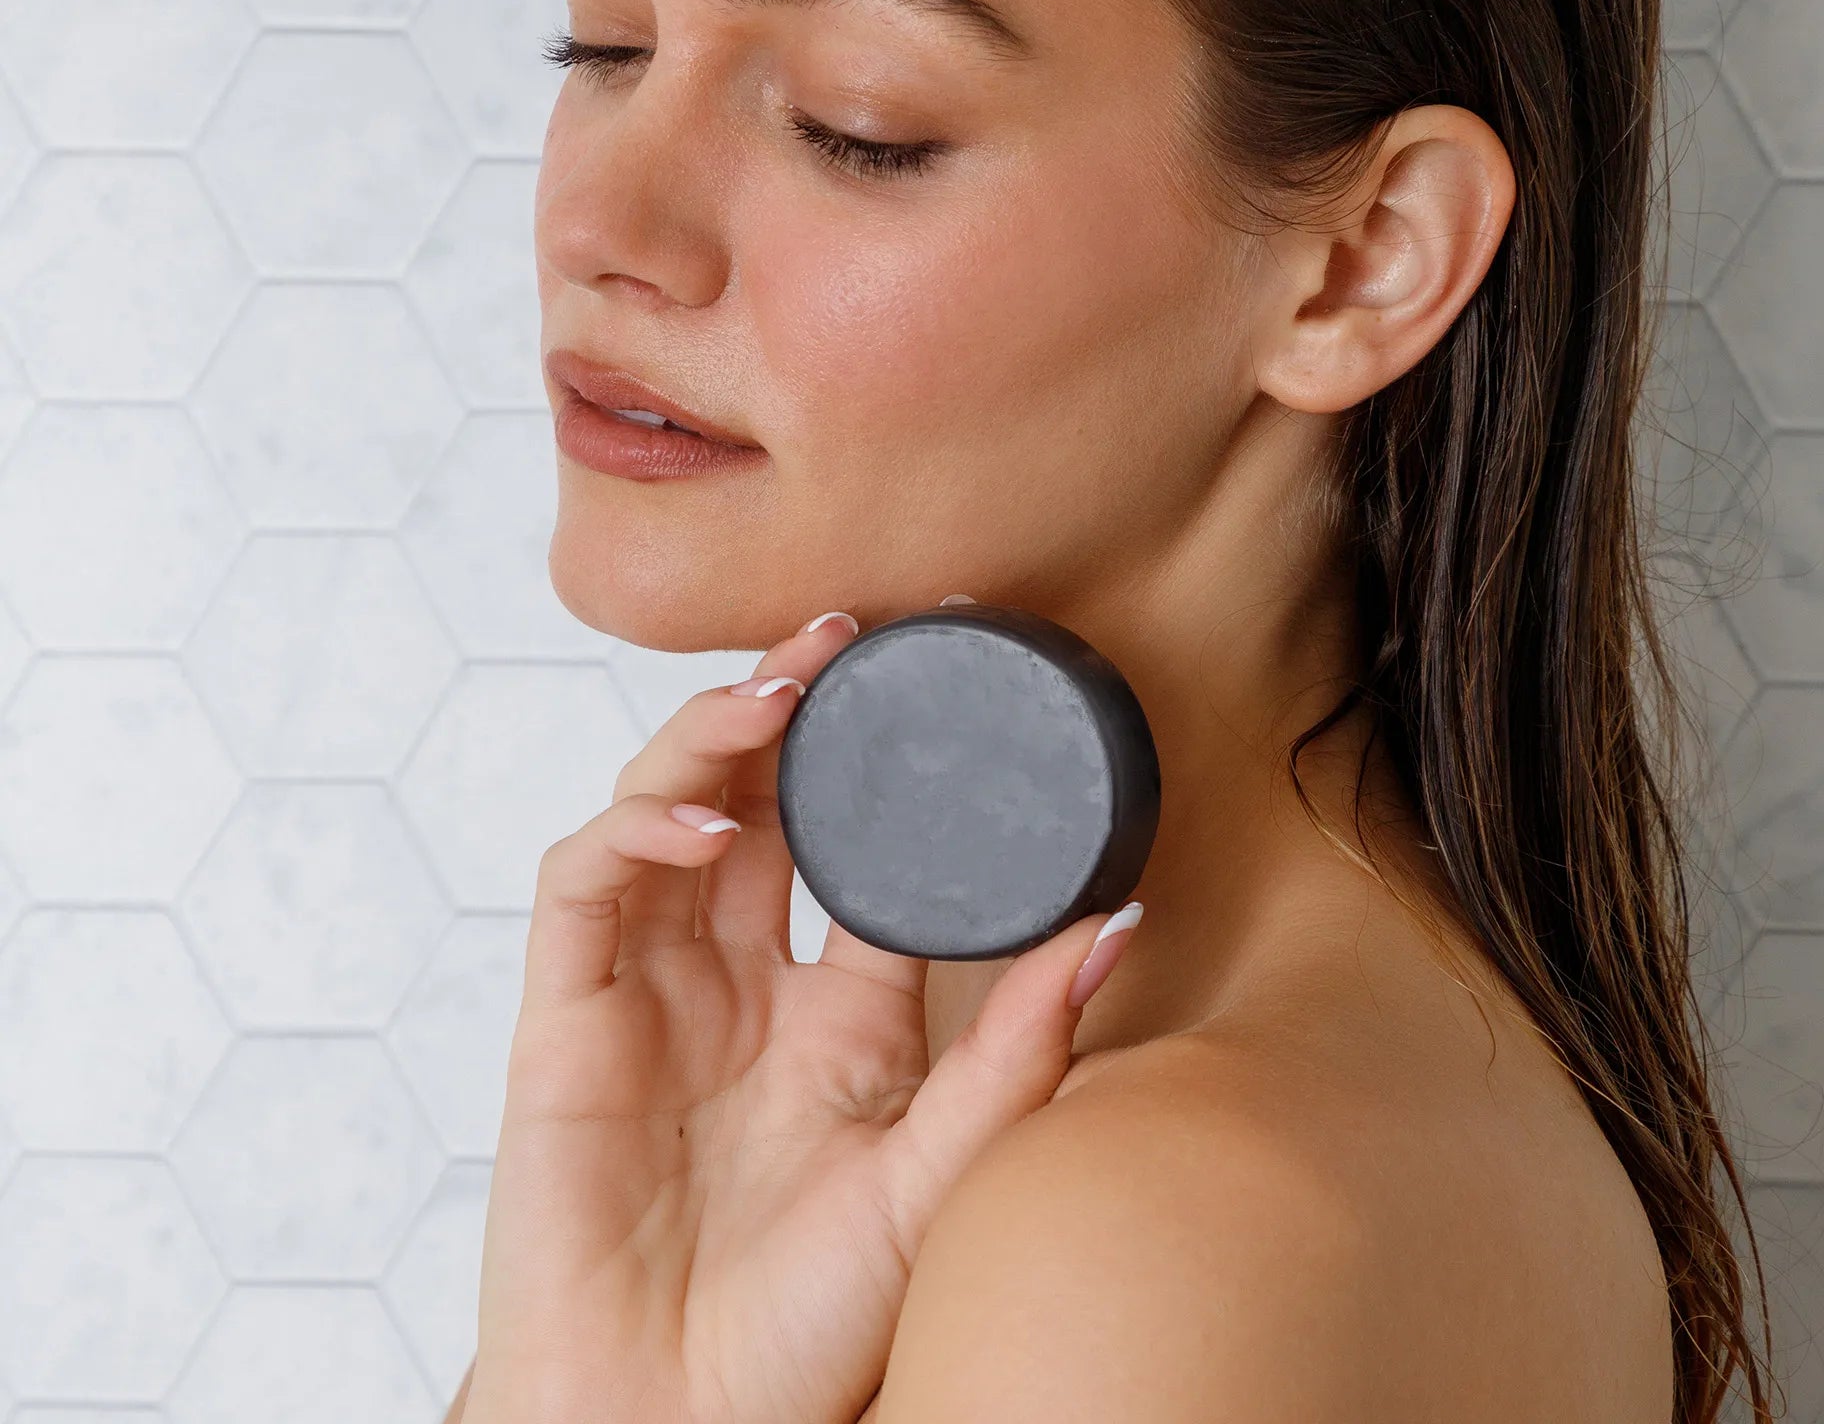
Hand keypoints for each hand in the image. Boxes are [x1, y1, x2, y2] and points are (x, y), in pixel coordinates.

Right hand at [459, 604, 1143, 1423]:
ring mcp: (649, 993)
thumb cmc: (808, 1335)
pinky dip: (637, 829)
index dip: (886, 757)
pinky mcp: (564, 1022)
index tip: (933, 668)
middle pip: (759, 797)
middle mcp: (743, 983)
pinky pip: (585, 886)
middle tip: (840, 629)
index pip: (861, 845)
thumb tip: (1119, 923)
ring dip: (713, 737)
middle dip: (789, 703)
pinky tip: (709, 822)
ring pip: (666, 810)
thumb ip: (1020, 1049)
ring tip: (777, 689)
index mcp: (840, 1012)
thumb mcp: (942, 1172)